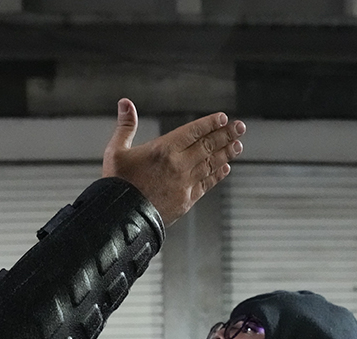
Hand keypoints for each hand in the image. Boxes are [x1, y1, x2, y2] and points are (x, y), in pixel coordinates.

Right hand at [102, 99, 244, 225]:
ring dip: (226, 153)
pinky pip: (206, 184)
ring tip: (238, 145)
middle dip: (226, 135)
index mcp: (163, 149)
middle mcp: (178, 165)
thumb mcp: (116, 150)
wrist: (121, 218)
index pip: (193, 131)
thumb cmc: (117, 184)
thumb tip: (125, 103)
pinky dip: (217, 175)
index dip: (210, 123)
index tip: (222, 118)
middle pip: (208, 146)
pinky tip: (225, 169)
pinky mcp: (186, 200)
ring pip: (211, 164)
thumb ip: (126, 126)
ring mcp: (184, 184)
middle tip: (240, 127)